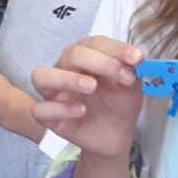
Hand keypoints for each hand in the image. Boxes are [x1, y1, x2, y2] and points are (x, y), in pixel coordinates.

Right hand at [31, 36, 143, 160]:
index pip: (96, 43)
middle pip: (72, 54)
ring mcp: (55, 92)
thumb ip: (132, 71)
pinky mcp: (49, 116)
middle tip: (122, 74)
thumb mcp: (131, 86)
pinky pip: (40, 109)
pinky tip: (81, 110)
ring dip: (67, 79)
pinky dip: (59, 108)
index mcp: (87, 55)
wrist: (116, 134)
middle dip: (99, 62)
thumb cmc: (118, 103)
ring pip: (42, 76)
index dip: (116, 48)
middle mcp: (66, 69)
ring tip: (91, 86)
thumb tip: (138, 59)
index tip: (137, 58)